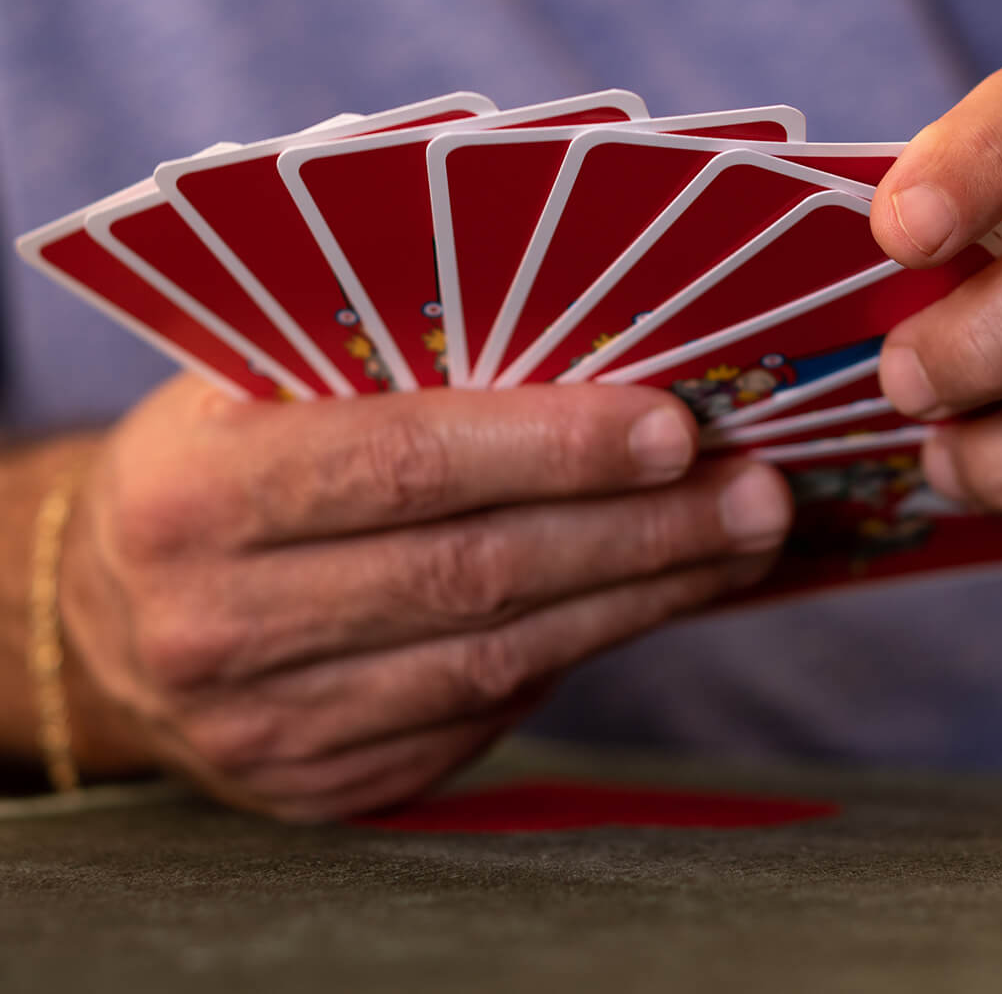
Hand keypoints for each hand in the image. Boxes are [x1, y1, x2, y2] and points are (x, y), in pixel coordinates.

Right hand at [58, 375, 789, 819]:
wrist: (108, 617)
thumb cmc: (210, 462)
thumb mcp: (252, 388)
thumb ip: (385, 368)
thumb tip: (582, 357)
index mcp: (195, 491)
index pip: (402, 463)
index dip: (550, 447)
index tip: (675, 428)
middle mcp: (220, 622)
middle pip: (473, 574)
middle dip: (635, 531)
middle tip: (754, 492)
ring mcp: (271, 724)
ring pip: (496, 660)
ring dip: (636, 597)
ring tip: (736, 541)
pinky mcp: (323, 783)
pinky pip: (479, 719)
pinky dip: (581, 652)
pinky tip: (649, 600)